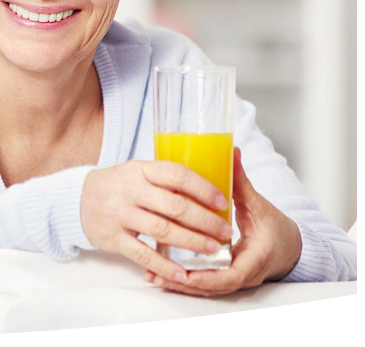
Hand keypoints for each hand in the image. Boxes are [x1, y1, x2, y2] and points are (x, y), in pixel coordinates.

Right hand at [81, 159, 232, 286]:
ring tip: (211, 249)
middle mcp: (129, 191)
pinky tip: (181, 272)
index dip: (203, 188)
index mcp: (140, 170)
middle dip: (204, 220)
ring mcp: (119, 215)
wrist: (77, 200)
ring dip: (191, 242)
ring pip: (162, 230)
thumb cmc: (117, 186)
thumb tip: (208, 192)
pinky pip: (143, 254)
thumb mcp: (137, 172)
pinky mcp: (112, 238)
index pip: (176, 175)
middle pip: (174, 206)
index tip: (222, 201)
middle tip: (224, 231)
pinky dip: (164, 265)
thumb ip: (164, 181)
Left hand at [145, 147, 302, 295]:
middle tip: (156, 274)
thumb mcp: (258, 205)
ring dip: (178, 284)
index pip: (232, 276)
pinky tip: (159, 277)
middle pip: (211, 286)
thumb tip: (232, 152)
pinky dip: (182, 282)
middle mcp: (244, 274)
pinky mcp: (225, 278)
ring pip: (204, 289)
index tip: (185, 272)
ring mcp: (234, 279)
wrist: (290, 247)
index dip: (207, 277)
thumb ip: (241, 182)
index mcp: (255, 258)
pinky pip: (203, 284)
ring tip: (151, 277)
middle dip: (183, 282)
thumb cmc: (275, 227)